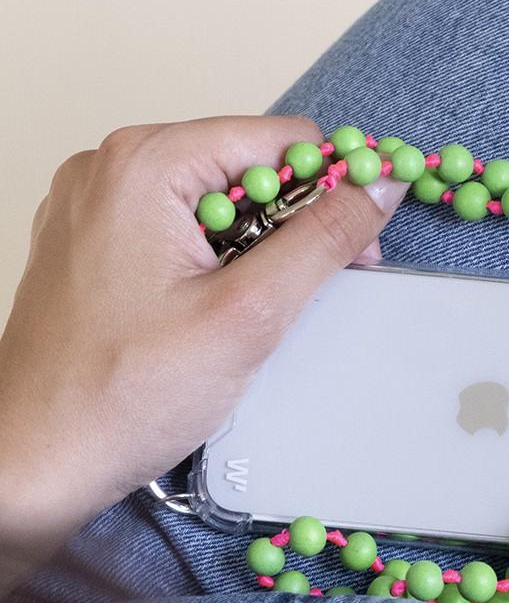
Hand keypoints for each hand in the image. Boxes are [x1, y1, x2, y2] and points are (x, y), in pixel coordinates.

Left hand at [0, 116, 407, 581]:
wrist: (36, 462)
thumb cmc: (122, 397)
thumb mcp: (249, 315)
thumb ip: (323, 241)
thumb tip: (378, 187)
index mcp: (145, 164)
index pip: (280, 140)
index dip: (334, 189)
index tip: (356, 247)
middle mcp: (110, 168)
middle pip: (244, 165)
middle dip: (292, 223)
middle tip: (305, 293)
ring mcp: (94, 205)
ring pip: (213, 200)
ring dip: (254, 249)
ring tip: (246, 314)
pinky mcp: (90, 243)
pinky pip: (176, 228)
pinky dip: (212, 261)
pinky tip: (209, 312)